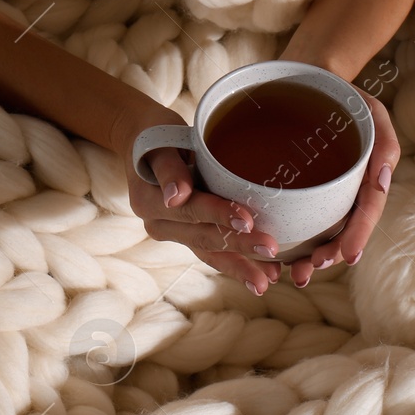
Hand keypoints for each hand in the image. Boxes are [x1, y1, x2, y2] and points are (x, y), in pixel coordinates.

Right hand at [120, 113, 285, 295]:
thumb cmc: (156, 135)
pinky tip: (264, 273)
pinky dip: (238, 263)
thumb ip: (169, 168)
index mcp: (149, 202)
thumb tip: (176, 196)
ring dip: (240, 267)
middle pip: (204, 237)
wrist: (144, 144)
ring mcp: (175, 233)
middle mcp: (160, 224)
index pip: (190, 211)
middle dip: (239, 246)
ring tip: (268, 280)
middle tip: (271, 250)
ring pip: (210, 254)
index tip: (248, 220)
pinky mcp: (189, 235)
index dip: (219, 215)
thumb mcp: (159, 142)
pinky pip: (214, 252)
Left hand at [285, 88, 399, 287]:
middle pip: (340, 230)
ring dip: (306, 257)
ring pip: (316, 231)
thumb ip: (384, 143)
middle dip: (328, 255)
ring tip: (292, 274)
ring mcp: (319, 192)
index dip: (357, 236)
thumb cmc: (344, 96)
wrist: (308, 78)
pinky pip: (292, 215)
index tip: (347, 256)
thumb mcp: (372, 111)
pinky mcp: (294, 188)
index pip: (365, 212)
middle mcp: (343, 191)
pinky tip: (272, 253)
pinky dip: (286, 236)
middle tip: (308, 271)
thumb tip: (383, 183)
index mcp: (365, 179)